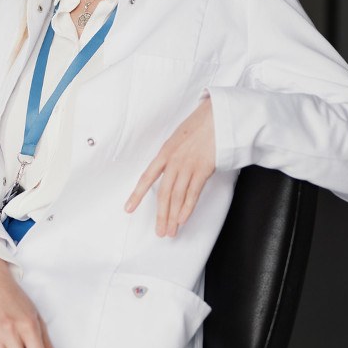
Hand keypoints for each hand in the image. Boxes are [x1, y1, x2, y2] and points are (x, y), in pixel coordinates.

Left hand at [125, 97, 215, 236]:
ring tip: (170, 231)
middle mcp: (173, 160)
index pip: (147, 177)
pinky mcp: (203, 168)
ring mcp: (188, 165)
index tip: (129, 208)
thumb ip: (172, 154)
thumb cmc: (200, 125)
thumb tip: (167, 169)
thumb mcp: (179, 137)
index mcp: (165, 152)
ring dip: (173, 216)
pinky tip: (182, 219)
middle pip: (163, 193)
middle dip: (160, 215)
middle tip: (159, 231)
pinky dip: (187, 208)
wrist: (218, 115)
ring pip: (177, 196)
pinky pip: (193, 192)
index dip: (137, 195)